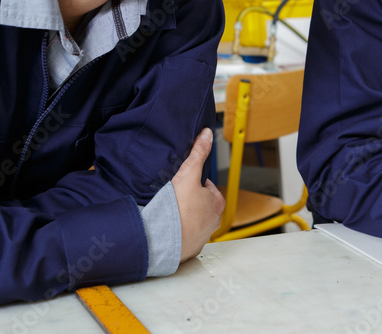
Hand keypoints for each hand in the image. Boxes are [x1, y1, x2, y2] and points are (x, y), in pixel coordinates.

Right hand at [172, 128, 224, 262]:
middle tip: (175, 198)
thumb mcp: (188, 173)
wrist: (164, 240)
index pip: (207, 187)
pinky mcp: (191, 248)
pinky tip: (169, 227)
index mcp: (217, 203)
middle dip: (190, 200)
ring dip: (184, 217)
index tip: (183, 184)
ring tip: (170, 213)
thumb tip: (207, 134)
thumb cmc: (178, 210)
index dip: (194, 183)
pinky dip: (179, 232)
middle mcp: (214, 221)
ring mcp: (203, 236)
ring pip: (194, 221)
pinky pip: (185, 236)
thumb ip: (198, 153)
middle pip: (201, 204)